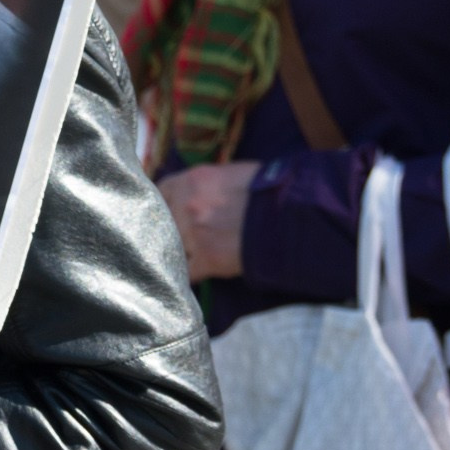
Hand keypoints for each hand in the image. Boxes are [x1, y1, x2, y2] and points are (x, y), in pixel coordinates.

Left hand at [158, 161, 258, 280]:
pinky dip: (190, 276)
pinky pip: (188, 273)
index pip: (161, 193)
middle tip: (188, 235)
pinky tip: (196, 275)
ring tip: (197, 255)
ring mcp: (195, 233)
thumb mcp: (234, 173)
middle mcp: (187, 205)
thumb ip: (208, 183)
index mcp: (192, 180)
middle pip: (166, 221)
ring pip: (174, 247)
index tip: (171, 211)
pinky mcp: (208, 259)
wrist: (288, 215)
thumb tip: (201, 191)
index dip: (166, 203)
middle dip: (175, 229)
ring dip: (183, 252)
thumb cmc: (268, 189)